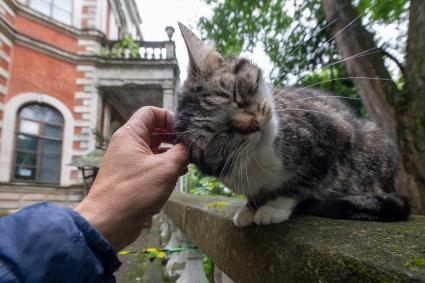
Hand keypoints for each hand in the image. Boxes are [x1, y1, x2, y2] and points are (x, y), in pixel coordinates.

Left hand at [75, 107, 188, 250]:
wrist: (109, 222)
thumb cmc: (135, 191)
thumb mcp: (166, 168)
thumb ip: (181, 152)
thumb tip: (189, 146)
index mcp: (130, 134)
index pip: (151, 112)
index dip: (169, 117)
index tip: (184, 131)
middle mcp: (127, 144)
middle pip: (153, 130)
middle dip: (173, 137)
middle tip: (189, 147)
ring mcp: (128, 161)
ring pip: (153, 148)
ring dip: (171, 153)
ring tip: (187, 162)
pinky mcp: (130, 176)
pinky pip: (150, 163)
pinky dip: (164, 166)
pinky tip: (178, 174)